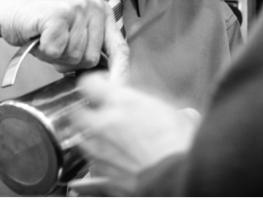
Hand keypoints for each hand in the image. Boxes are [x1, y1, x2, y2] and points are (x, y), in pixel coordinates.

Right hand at [0, 0, 128, 74]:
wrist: (9, 13)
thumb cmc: (41, 29)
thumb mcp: (73, 37)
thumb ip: (92, 50)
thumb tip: (109, 80)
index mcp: (102, 11)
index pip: (119, 47)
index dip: (119, 72)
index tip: (118, 91)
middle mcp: (93, 5)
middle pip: (92, 59)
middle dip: (70, 61)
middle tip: (55, 45)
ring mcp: (76, 8)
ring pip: (74, 57)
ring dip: (56, 56)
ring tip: (47, 39)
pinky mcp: (58, 15)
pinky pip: (56, 52)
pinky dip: (44, 51)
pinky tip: (40, 36)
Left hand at [68, 72, 198, 194]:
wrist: (177, 179)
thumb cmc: (180, 147)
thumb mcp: (181, 117)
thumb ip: (171, 113)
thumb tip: (185, 116)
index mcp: (120, 103)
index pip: (89, 83)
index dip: (95, 82)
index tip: (101, 85)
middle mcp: (103, 125)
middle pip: (77, 112)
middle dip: (85, 112)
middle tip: (97, 112)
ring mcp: (100, 153)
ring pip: (82, 141)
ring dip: (90, 139)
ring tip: (106, 141)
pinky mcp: (102, 177)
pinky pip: (90, 171)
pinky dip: (94, 169)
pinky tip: (101, 170)